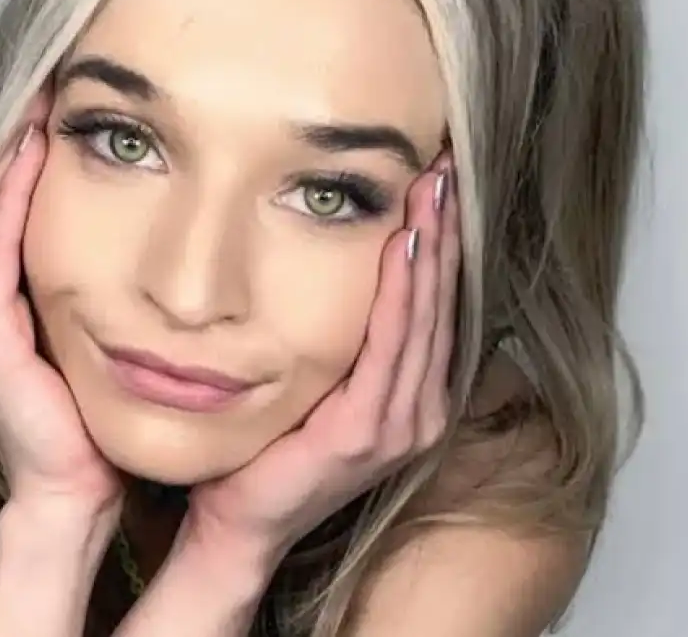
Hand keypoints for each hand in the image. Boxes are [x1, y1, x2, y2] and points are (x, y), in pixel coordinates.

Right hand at [0, 95, 122, 519]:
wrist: (82, 478)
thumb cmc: (96, 402)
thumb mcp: (100, 326)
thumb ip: (106, 278)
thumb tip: (152, 223)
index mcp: (6, 298)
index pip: (15, 210)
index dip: (34, 157)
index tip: (67, 104)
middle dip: (20, 145)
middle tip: (48, 84)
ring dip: (12, 162)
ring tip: (37, 106)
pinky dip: (9, 202)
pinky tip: (30, 156)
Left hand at [184, 155, 458, 561]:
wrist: (242, 520)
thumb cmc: (276, 445)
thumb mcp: (323, 382)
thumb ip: (350, 340)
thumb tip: (348, 268)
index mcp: (411, 395)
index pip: (436, 305)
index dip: (443, 242)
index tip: (440, 183)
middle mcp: (419, 409)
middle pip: (440, 302)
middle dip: (444, 231)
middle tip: (445, 168)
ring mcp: (399, 424)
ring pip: (424, 316)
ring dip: (431, 248)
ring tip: (433, 190)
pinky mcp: (366, 431)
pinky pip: (389, 345)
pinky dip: (401, 292)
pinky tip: (404, 246)